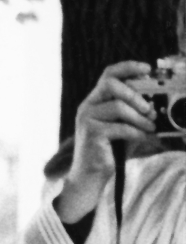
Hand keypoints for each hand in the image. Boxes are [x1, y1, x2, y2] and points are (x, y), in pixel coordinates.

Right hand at [55, 61, 156, 222]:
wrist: (91, 176)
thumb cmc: (110, 150)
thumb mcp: (124, 126)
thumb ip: (134, 113)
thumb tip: (156, 104)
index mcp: (95, 101)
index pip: (108, 74)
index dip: (128, 67)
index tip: (148, 69)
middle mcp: (87, 107)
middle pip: (109, 84)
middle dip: (134, 93)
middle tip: (148, 108)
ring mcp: (87, 120)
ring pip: (117, 106)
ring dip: (139, 117)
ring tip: (151, 127)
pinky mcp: (91, 135)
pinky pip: (120, 127)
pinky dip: (136, 132)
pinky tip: (143, 138)